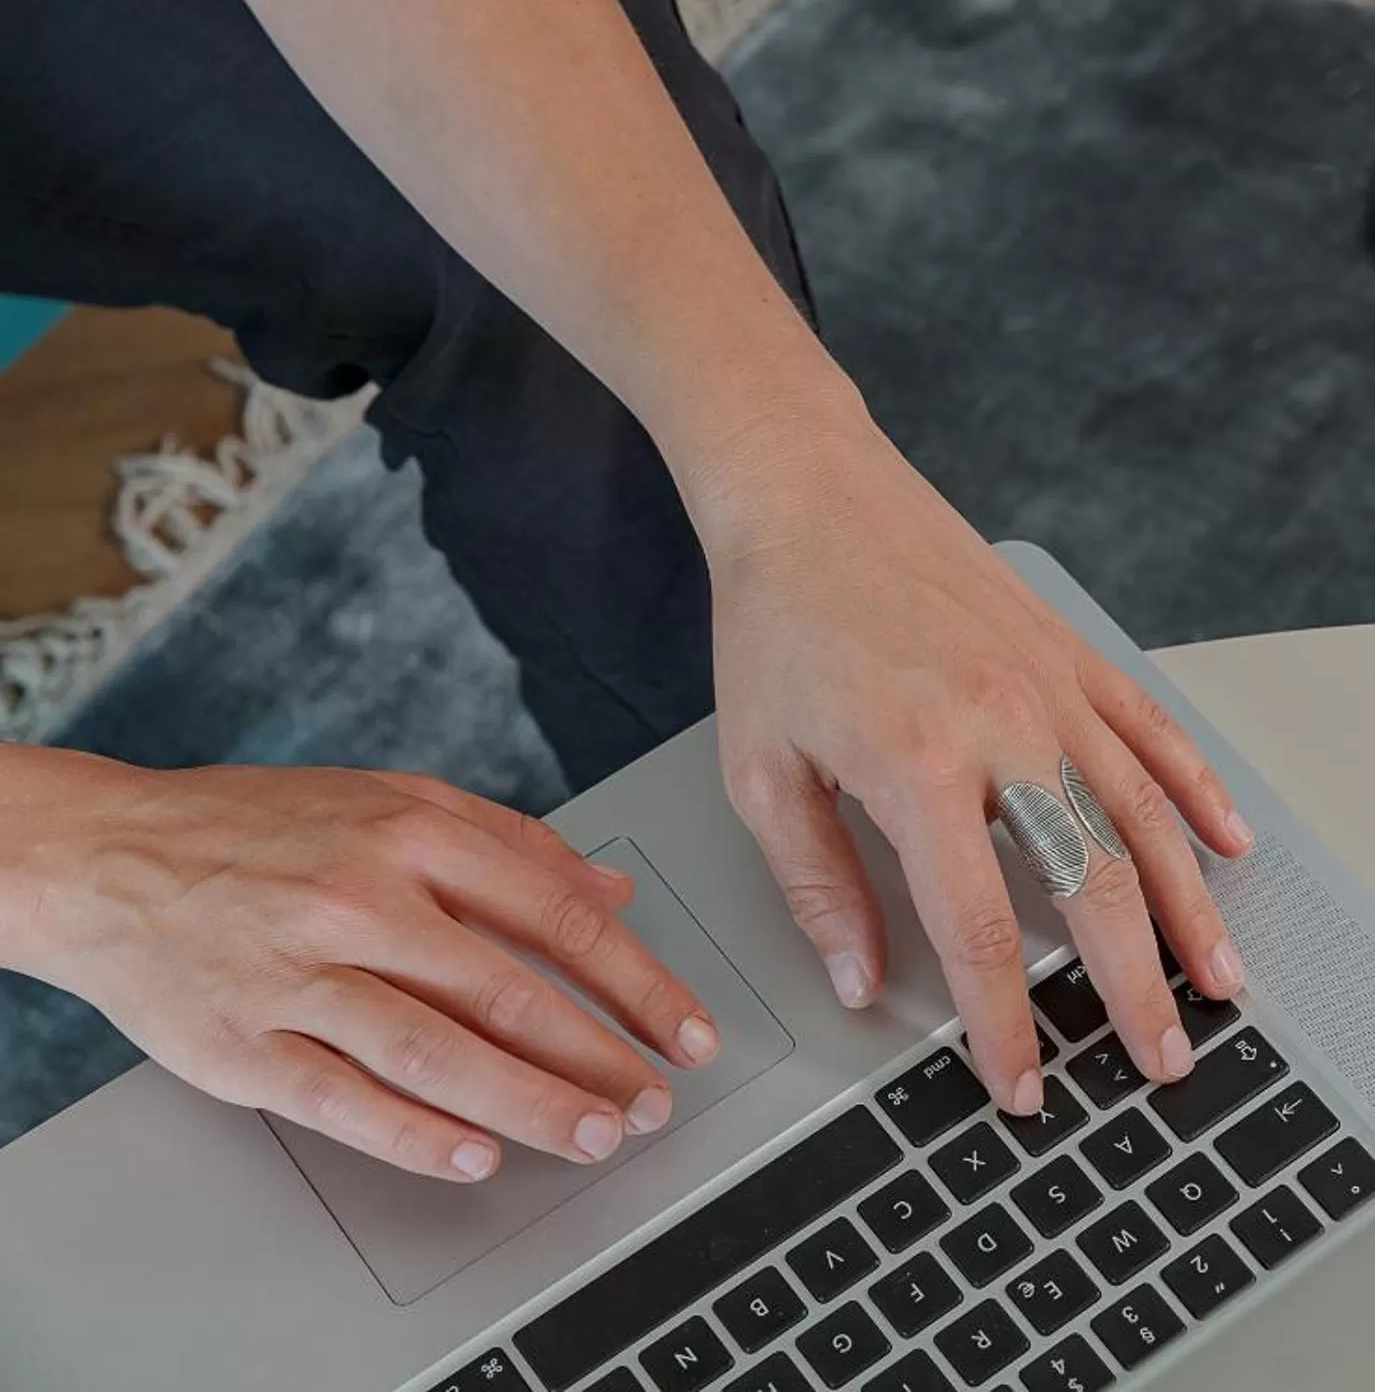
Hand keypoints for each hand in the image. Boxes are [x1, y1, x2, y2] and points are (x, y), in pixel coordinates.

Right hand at [0, 751, 718, 1180]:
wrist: (107, 856)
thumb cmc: (259, 828)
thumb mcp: (393, 800)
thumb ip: (511, 844)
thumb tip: (612, 896)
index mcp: (413, 835)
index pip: (557, 917)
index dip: (636, 983)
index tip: (686, 1030)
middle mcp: (362, 901)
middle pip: (508, 993)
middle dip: (597, 1058)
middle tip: (649, 1102)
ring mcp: (299, 976)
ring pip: (436, 1053)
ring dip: (529, 1104)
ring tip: (590, 1135)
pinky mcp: (241, 1043)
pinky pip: (345, 1099)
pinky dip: (418, 1135)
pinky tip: (475, 1156)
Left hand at [689, 416, 1255, 1115]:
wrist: (810, 490)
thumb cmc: (778, 622)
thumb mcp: (762, 769)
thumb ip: (818, 885)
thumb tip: (863, 983)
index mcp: (919, 767)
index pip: (980, 928)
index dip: (1006, 1020)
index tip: (1022, 1083)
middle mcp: (1005, 728)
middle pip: (1094, 884)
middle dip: (1135, 988)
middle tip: (1165, 1060)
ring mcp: (1053, 687)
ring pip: (1146, 816)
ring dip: (1190, 909)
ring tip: (1222, 981)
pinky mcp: (1072, 652)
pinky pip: (1154, 733)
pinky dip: (1199, 792)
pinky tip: (1230, 846)